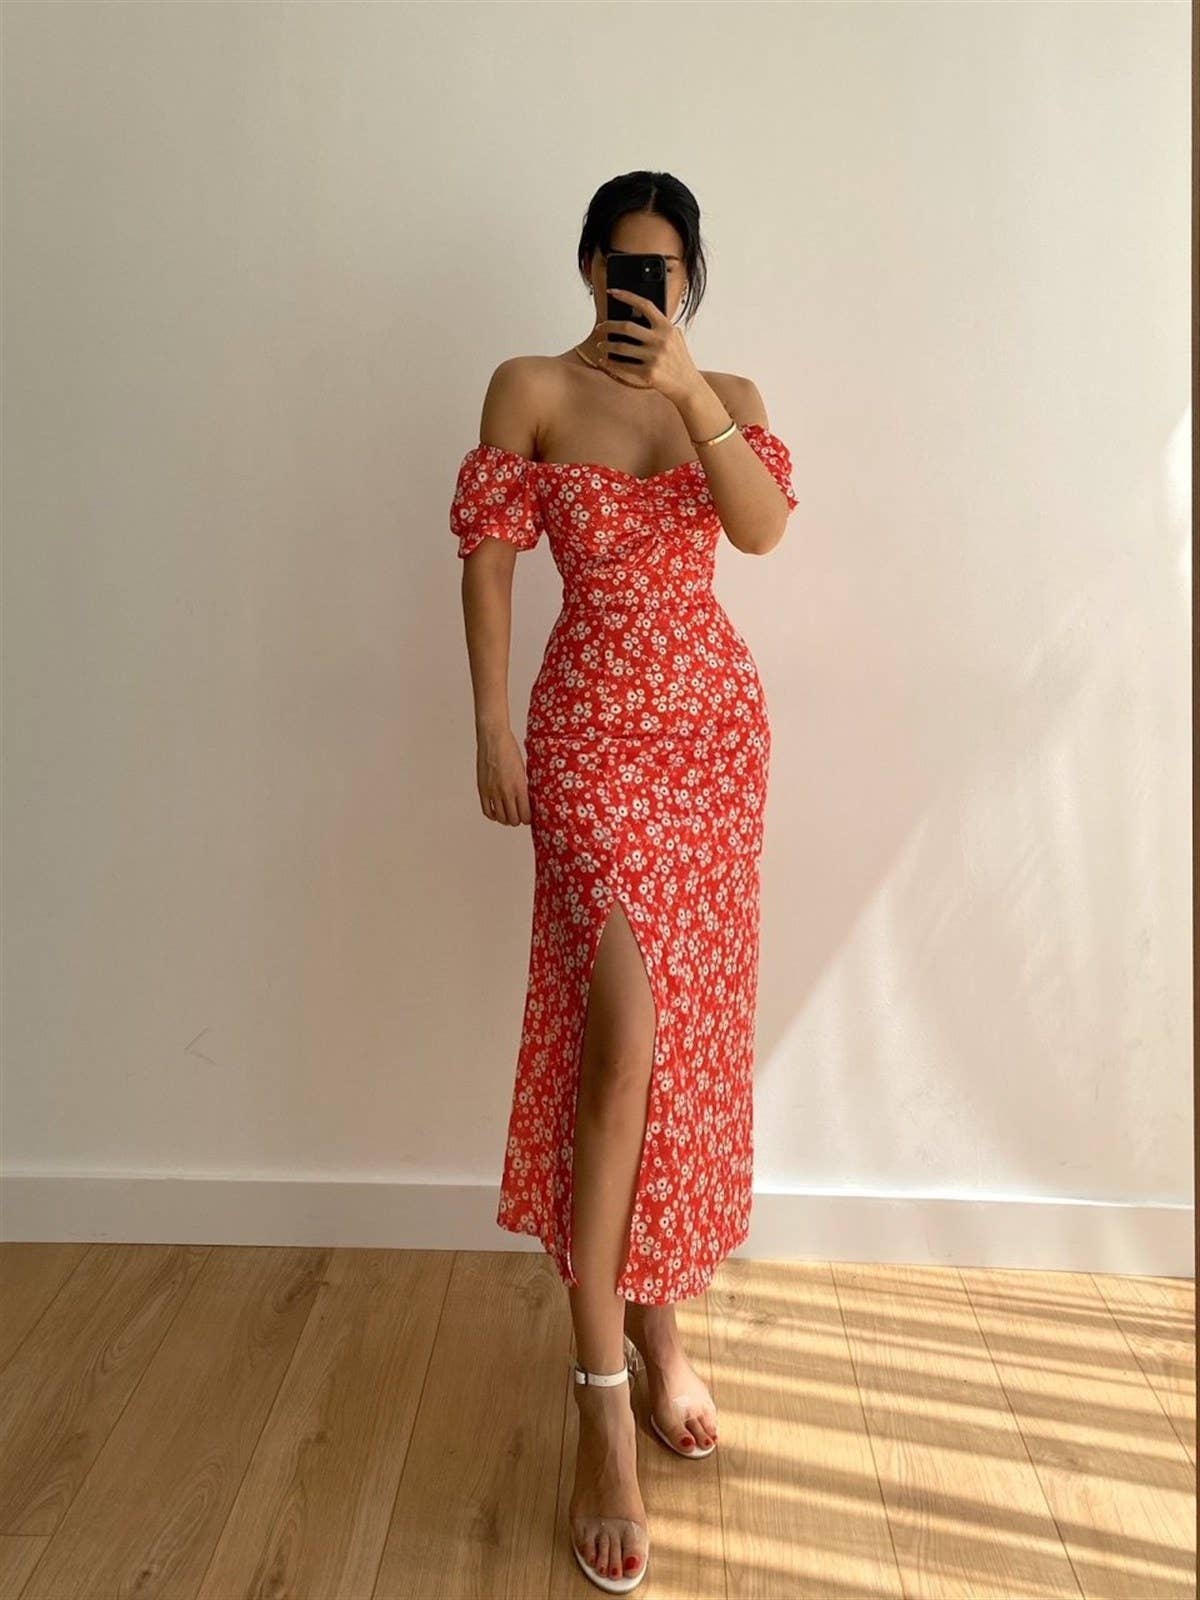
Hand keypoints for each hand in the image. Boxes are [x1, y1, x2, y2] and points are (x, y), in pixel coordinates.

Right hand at [476, 726, 531, 825]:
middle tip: (519, 816)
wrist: (493, 739)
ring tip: (509, 815)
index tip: (529, 816)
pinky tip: (497, 812)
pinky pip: (487, 811)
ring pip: (501, 818)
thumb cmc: (510, 750)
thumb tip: (527, 800)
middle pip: (513, 820)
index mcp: (520, 787)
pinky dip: (493, 816)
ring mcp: (493, 792)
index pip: (526, 815)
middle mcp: (506, 791)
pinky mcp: (483, 789)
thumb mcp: (523, 769)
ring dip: (506, 819)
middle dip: (518, 820)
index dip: (528, 819)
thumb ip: (524, 786)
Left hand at [594, 287, 703, 405]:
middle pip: (627, 326)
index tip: (612, 292)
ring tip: (600, 345)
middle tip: (600, 327)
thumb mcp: (676, 338)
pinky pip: (624, 366)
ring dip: (606, 345)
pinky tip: (605, 360)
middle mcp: (661, 340)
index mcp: (667, 328)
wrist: (688, 385)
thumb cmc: (679, 361)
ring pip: (621, 347)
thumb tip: (638, 315)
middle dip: (608, 325)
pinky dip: (611, 363)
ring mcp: (654, 357)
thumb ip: (661, 327)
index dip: (627, 296)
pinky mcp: (649, 372)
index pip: (645, 305)